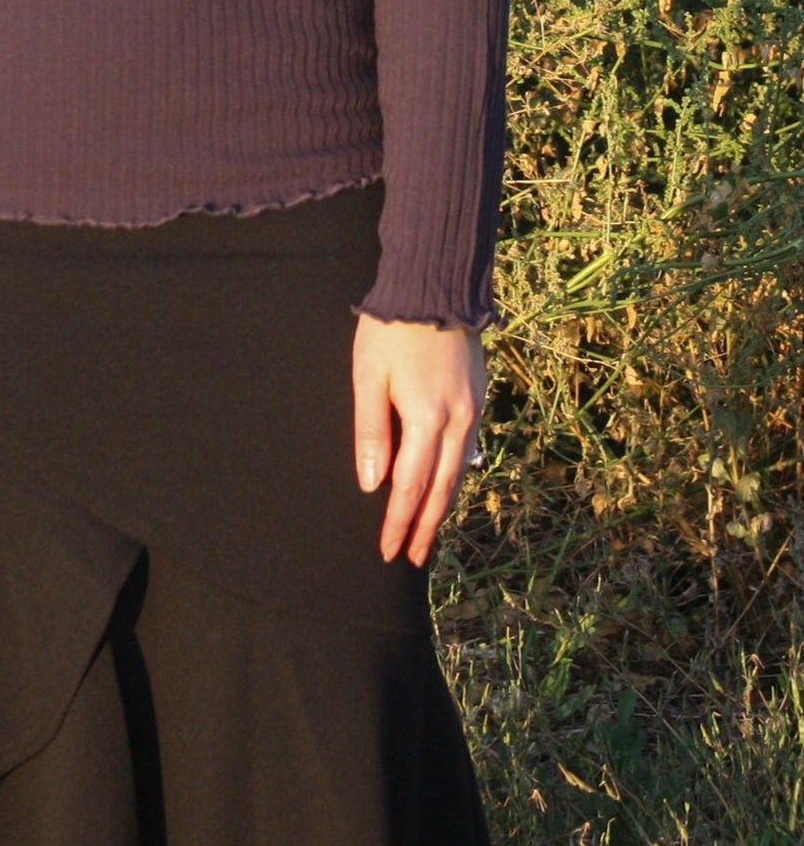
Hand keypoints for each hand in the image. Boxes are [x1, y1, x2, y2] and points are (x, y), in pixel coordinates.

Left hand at [352, 313, 485, 565]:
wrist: (435, 286)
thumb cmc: (391, 331)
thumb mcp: (368, 378)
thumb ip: (371, 432)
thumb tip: (372, 483)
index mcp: (427, 419)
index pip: (411, 487)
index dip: (399, 522)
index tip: (389, 551)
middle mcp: (458, 422)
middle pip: (441, 489)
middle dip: (426, 527)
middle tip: (413, 559)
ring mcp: (473, 410)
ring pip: (459, 473)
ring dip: (443, 506)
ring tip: (429, 533)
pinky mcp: (478, 397)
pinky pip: (468, 450)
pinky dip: (455, 477)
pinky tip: (446, 486)